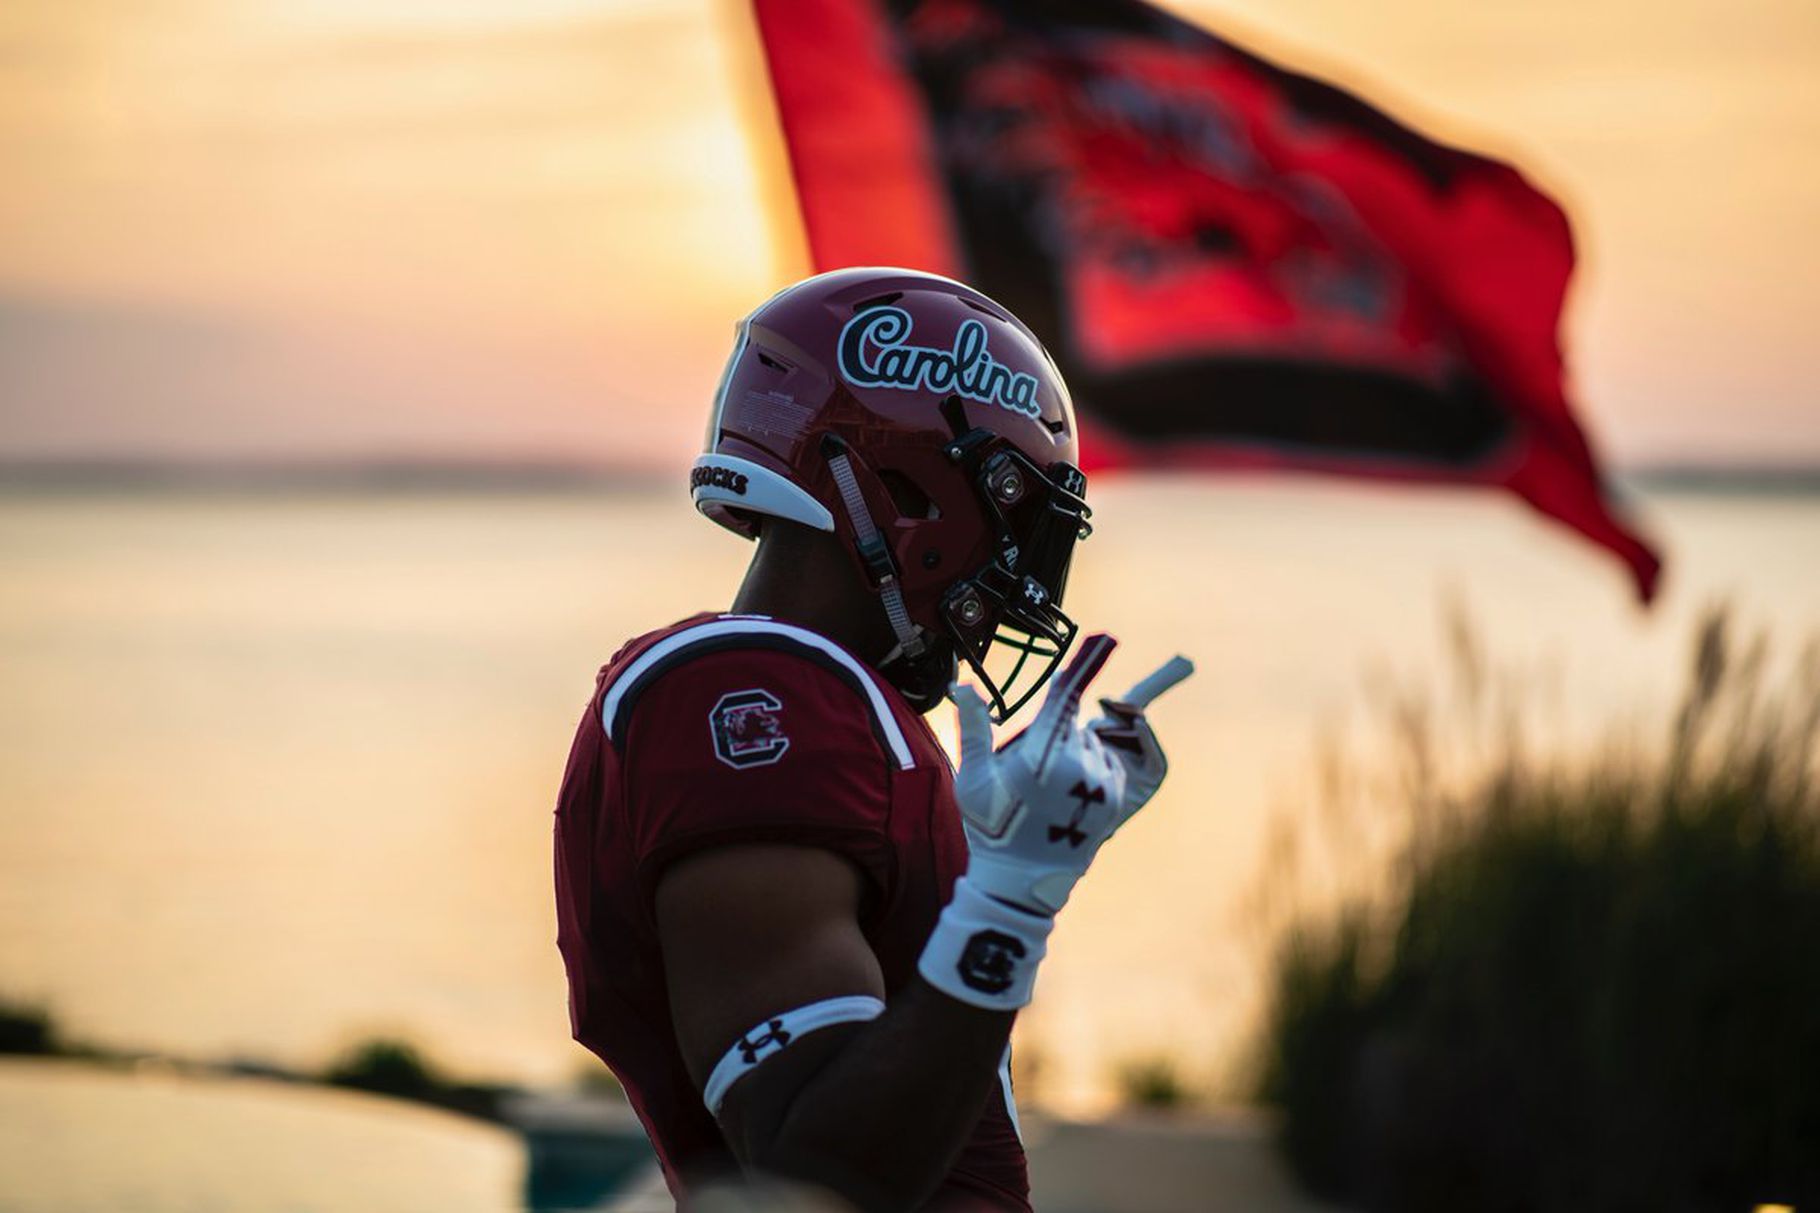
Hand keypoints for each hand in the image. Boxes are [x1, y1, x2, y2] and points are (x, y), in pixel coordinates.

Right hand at [949, 635, 1191, 914]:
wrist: (1023, 880)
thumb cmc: (992, 828)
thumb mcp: (974, 778)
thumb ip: (973, 727)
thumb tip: (962, 686)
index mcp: (1043, 756)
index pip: (1065, 697)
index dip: (1084, 665)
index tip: (1105, 639)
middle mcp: (1078, 765)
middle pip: (1069, 722)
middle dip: (1050, 734)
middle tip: (1026, 771)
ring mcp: (1100, 782)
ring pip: (1088, 742)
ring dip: (1071, 751)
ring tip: (1045, 789)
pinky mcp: (1115, 797)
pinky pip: (1105, 762)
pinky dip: (1089, 766)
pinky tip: (1065, 794)